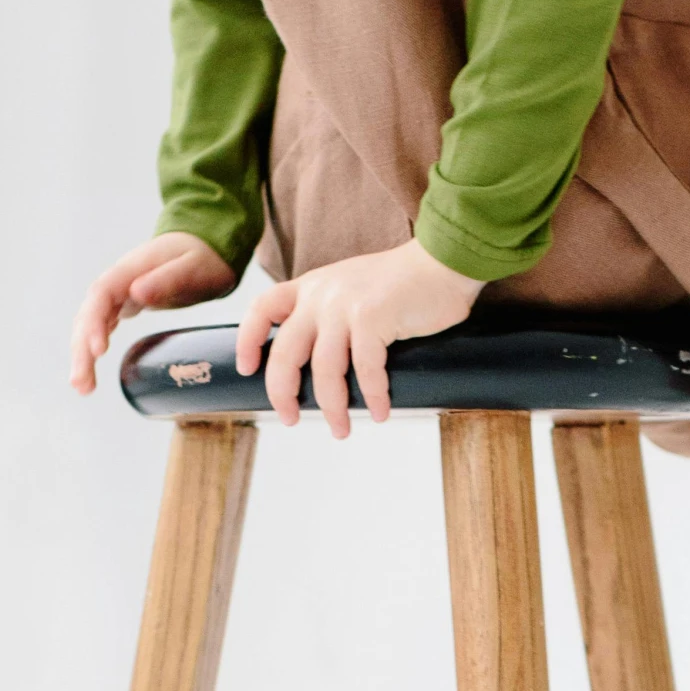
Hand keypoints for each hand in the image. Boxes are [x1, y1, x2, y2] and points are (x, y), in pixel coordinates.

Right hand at [69, 232, 233, 392]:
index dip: (94, 323)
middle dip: (82, 349)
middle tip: (82, 384)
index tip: (98, 351)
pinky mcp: (124, 304)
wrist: (206, 245)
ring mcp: (119, 292)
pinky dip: (93, 348)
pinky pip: (101, 326)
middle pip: (89, 314)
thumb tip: (136, 293)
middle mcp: (118, 281)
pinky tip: (90, 372)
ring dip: (83, 355)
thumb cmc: (203, 257)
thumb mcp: (193, 267)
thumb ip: (167, 279)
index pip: (102, 295)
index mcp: (130, 269)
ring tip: (83, 388)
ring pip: (91, 323)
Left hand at [236, 238, 483, 433]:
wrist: (442, 261)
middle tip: (291, 418)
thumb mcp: (353, 290)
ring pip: (324, 369)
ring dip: (332, 407)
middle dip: (283, 392)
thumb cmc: (405, 284)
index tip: (247, 368)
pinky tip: (379, 412)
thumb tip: (326, 367)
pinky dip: (372, 395)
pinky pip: (365, 368)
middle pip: (285, 351)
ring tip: (341, 429)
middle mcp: (322, 295)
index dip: (248, 339)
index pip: (263, 309)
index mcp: (312, 287)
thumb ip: (333, 315)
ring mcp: (346, 305)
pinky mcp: (374, 316)